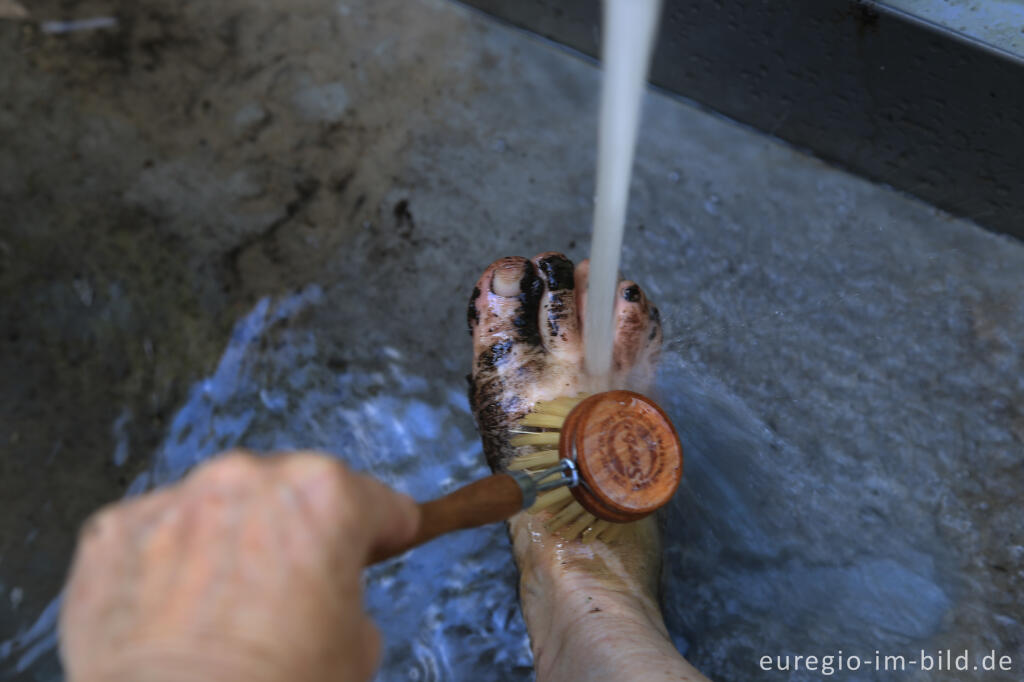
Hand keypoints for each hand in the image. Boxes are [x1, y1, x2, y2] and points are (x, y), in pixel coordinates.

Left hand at [59, 451, 418, 681]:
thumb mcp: (357, 647)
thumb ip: (346, 592)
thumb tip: (321, 593)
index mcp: (324, 493)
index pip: (377, 502)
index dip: (383, 535)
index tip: (378, 548)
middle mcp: (248, 475)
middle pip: (291, 492)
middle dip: (297, 533)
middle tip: (294, 594)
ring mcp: (175, 498)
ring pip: (219, 507)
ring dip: (228, 541)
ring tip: (223, 609)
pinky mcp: (114, 528)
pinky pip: (156, 536)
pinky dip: (165, 566)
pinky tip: (171, 617)